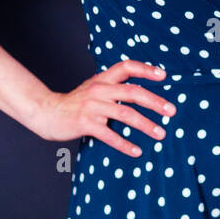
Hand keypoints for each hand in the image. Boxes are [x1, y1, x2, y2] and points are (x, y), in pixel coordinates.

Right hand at [31, 59, 175, 155]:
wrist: (47, 112)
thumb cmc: (75, 102)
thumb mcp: (94, 88)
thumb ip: (113, 86)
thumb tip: (141, 92)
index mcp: (102, 79)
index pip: (127, 67)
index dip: (146, 69)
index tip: (164, 76)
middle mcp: (98, 89)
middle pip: (132, 92)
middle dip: (155, 102)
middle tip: (172, 111)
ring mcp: (92, 106)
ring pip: (125, 114)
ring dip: (145, 125)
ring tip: (160, 134)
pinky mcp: (85, 123)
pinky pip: (109, 135)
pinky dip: (125, 144)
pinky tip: (137, 151)